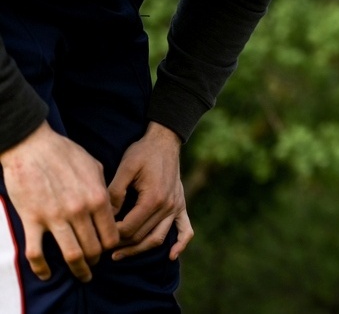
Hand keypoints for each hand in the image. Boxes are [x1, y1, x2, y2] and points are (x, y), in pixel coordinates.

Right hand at [0, 121, 118, 281]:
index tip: (109, 250)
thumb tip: (110, 205)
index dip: (112, 246)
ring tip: (83, 275)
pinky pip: (36, 253)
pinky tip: (47, 274)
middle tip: (96, 265)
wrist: (33, 146)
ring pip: (72, 255)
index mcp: (97, 197)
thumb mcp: (94, 167)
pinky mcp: (32, 220)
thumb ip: (103, 188)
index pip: (111, 234)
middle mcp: (79, 210)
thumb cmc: (65, 153)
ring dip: (79, 269)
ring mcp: (55, 217)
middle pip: (94, 248)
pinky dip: (42, 268)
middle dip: (97, 260)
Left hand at [107, 122, 192, 261]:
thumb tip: (103, 218)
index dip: (110, 236)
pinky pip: (185, 229)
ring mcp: (177, 206)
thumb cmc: (143, 152)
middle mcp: (168, 206)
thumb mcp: (125, 168)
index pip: (129, 228)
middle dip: (120, 244)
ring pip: (158, 238)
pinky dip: (180, 244)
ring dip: (139, 249)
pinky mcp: (181, 204)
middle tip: (100, 247)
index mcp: (154, 198)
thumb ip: (114, 194)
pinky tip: (171, 255)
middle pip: (141, 236)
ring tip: (119, 254)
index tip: (95, 236)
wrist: (165, 139)